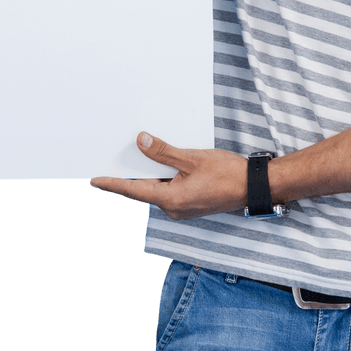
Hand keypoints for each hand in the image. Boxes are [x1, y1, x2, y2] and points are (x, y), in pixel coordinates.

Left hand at [90, 132, 250, 219]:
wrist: (254, 186)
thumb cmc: (227, 173)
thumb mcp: (192, 158)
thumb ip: (164, 152)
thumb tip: (141, 142)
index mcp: (172, 200)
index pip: (134, 191)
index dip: (113, 185)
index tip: (95, 181)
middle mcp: (174, 209)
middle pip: (145, 190)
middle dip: (131, 176)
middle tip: (112, 161)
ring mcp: (182, 208)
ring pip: (157, 189)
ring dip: (149, 175)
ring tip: (136, 156)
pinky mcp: (190, 204)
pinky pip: (169, 190)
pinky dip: (162, 178)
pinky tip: (160, 164)